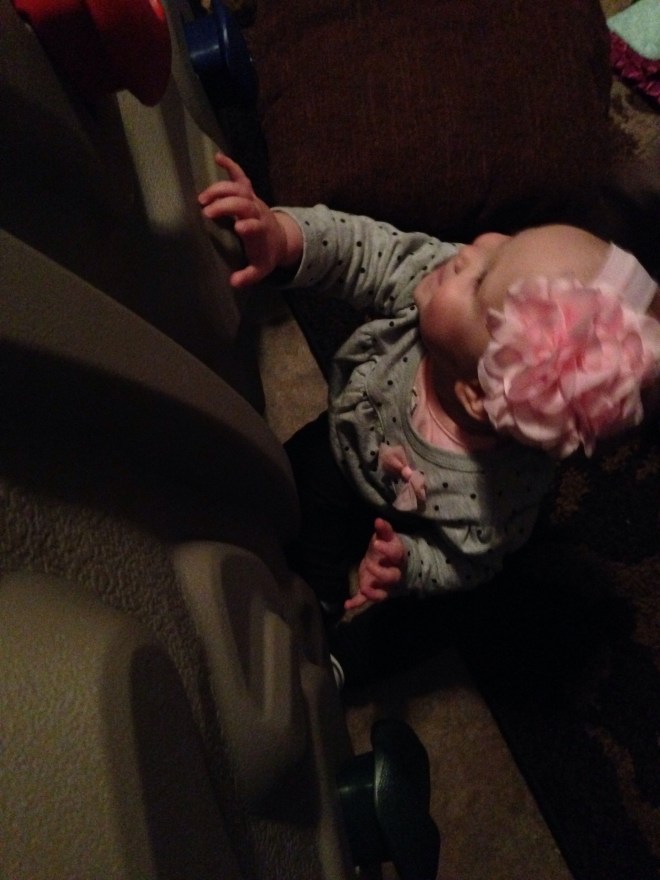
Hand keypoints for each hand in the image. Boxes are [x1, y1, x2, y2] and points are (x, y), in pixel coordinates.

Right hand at [198, 153, 298, 286]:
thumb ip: (248, 276)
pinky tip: (218, 157)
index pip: (257, 226)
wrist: (279, 238)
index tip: (238, 227)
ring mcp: (253, 200)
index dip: (249, 225)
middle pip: (244, 204)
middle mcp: (258, 213)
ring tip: (202, 199)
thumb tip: (234, 282)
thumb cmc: (265, 253)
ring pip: (238, 189)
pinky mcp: (249, 193)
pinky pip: (240, 176)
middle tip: (207, 213)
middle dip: (226, 205)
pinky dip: (230, 165)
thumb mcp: (260, 269)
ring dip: (220, 190)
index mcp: (261, 232)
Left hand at [345, 518, 405, 609]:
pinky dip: (357, 603)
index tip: (376, 543)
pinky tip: (347, 604)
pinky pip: (367, 600)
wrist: (392, 564)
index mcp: (398, 557)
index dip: (387, 550)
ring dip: (374, 593)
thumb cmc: (389, 548)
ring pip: (383, 593)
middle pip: (392, 577)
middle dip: (380, 572)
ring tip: (364, 589)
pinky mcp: (374, 592)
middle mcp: (394, 574)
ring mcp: (384, 585)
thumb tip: (378, 520)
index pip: (396, 554)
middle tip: (369, 564)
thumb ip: (384, 530)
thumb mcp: (387, 537)